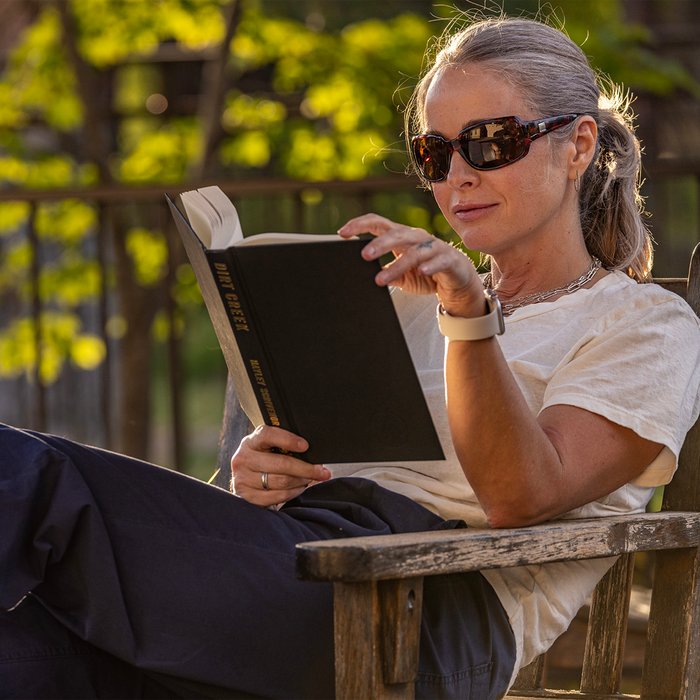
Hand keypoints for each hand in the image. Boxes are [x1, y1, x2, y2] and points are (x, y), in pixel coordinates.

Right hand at [230, 425, 330, 507]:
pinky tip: (298, 488)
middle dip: (306, 468)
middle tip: (321, 471)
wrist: (245, 481)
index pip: (268, 435)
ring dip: (301, 481)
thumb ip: (283, 446)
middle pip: (281, 463)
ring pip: (282, 481)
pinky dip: (293, 493)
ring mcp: (243, 479)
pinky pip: (278, 496)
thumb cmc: (264, 460)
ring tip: (308, 478)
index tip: (305, 446)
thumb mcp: (268, 449)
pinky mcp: (249, 497)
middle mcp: (244, 459)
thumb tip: (311, 453)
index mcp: (250, 442)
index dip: (288, 439)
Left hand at [338, 214, 484, 316]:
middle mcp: (416, 237)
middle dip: (378, 244)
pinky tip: (421, 271)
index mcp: (401, 236)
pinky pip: (438, 261)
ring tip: (381, 279)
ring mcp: (433, 247)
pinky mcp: (449, 260)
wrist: (457, 281)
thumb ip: (384, 272)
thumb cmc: (425, 274)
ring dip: (397, 265)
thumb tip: (360, 275)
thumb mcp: (400, 275)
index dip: (360, 225)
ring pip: (414, 252)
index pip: (378, 224)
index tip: (342, 233)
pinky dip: (429, 266)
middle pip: (395, 234)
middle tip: (363, 255)